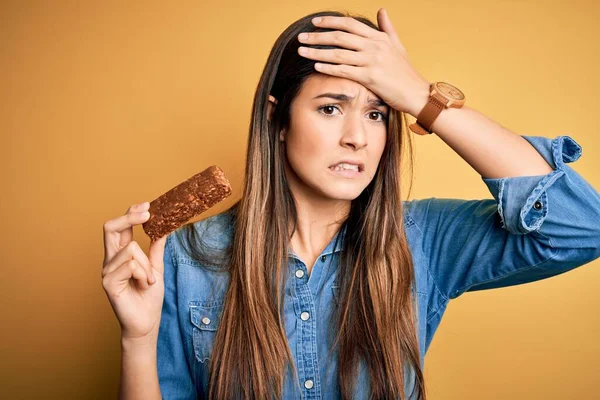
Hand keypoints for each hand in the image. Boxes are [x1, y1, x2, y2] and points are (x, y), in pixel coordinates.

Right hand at [101, 201, 166, 340]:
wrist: (147, 322)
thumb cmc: (149, 296)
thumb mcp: (156, 267)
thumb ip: (156, 248)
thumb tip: (163, 227)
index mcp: (120, 254)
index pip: (120, 227)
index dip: (130, 213)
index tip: (147, 205)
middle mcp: (110, 260)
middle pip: (110, 228)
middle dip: (129, 217)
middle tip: (148, 213)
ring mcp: (107, 271)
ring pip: (130, 249)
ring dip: (147, 265)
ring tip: (148, 280)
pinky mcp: (108, 282)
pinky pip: (130, 265)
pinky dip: (143, 275)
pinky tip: (143, 285)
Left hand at [297, 8, 430, 115]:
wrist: (417, 93)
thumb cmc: (406, 72)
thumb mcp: (398, 45)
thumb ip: (387, 28)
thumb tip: (381, 10)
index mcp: (379, 37)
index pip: (350, 24)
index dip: (330, 22)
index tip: (315, 22)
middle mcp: (374, 46)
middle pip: (340, 36)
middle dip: (318, 36)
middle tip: (301, 37)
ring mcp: (372, 61)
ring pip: (338, 53)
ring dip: (317, 52)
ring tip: (301, 51)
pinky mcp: (370, 77)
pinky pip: (344, 70)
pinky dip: (328, 68)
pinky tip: (316, 66)